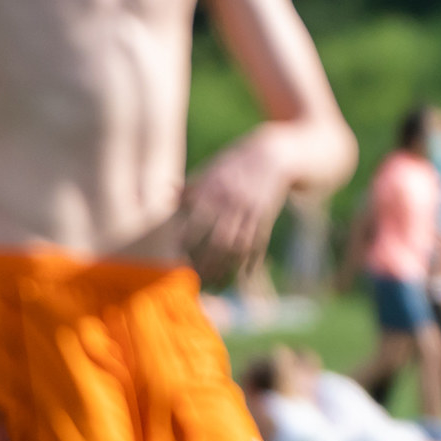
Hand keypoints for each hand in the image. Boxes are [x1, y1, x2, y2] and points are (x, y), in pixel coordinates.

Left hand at [179, 128, 291, 284]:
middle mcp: (233, 203)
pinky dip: (252, 262)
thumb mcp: (212, 169)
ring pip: (238, 247)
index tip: (175, 251)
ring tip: (213, 284)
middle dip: (206, 261)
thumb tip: (167, 193)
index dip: (187, 236)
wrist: (273, 157)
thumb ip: (191, 186)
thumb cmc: (234, 164)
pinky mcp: (266, 218)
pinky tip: (243, 276)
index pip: (197, 217)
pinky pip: (258, 244)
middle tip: (192, 278)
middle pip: (218, 239)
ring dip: (226, 267)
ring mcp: (251, 212)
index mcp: (215, 189)